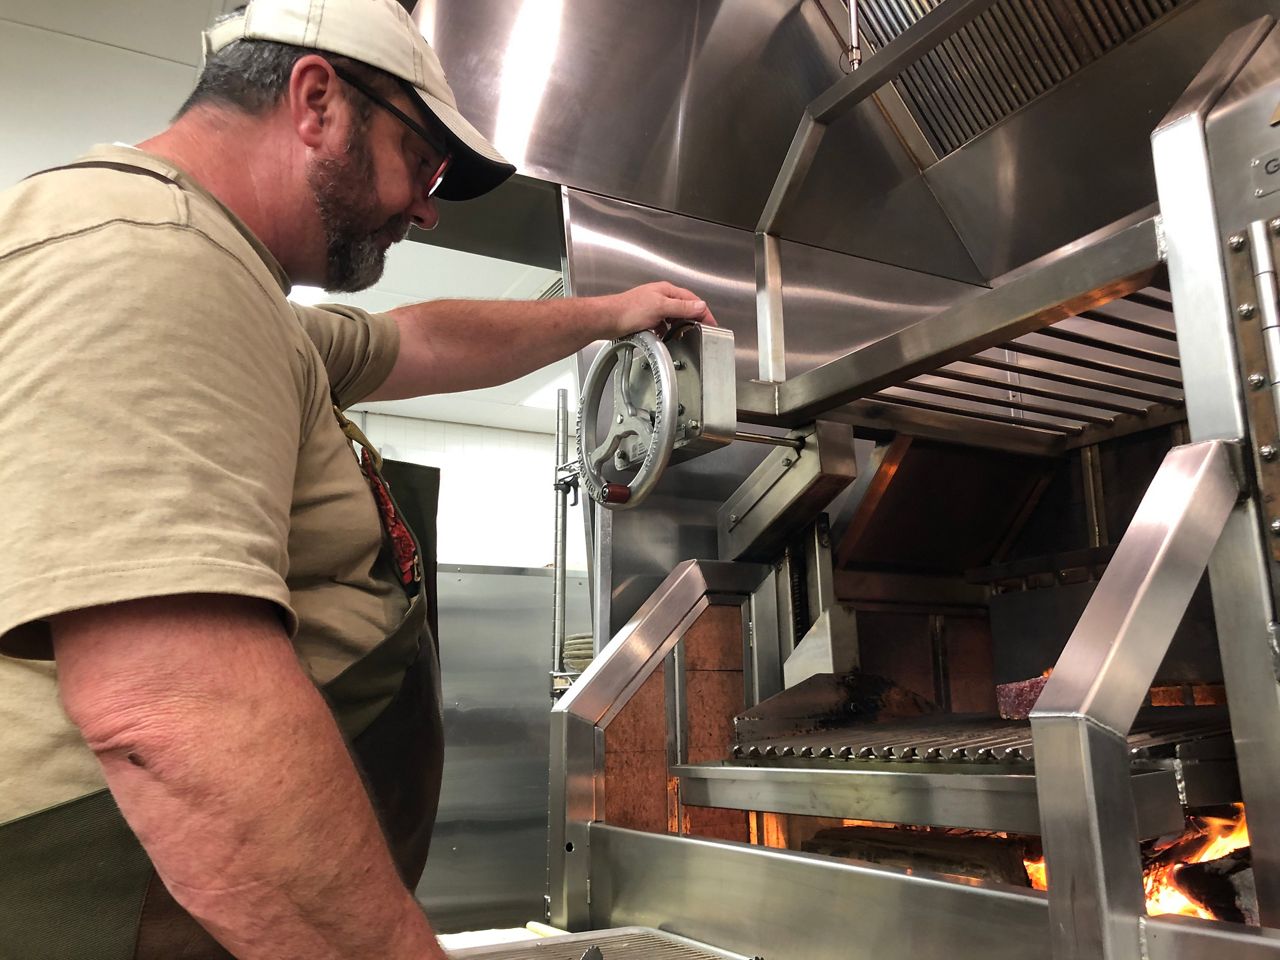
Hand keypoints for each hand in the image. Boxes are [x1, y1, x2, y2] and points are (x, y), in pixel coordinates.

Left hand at [603, 282, 717, 338]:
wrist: (607, 319)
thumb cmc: (629, 310)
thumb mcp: (660, 307)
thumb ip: (682, 307)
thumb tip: (701, 306)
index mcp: (666, 290)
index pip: (692, 300)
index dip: (703, 312)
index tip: (711, 324)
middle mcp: (660, 297)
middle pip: (683, 308)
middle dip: (692, 320)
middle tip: (700, 332)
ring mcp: (653, 307)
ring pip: (672, 317)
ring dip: (678, 326)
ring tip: (682, 336)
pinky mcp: (645, 318)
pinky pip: (661, 325)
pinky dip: (665, 331)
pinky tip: (664, 337)